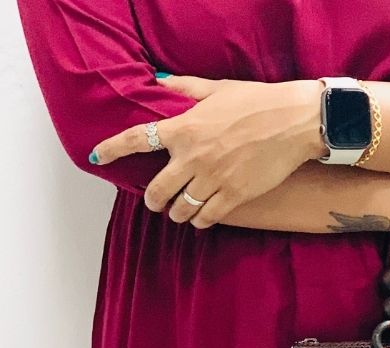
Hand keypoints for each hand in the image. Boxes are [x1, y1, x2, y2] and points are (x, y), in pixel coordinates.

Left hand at [90, 75, 325, 226]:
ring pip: (181, 208)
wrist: (292, 121)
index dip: (112, 149)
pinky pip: (207, 217)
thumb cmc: (257, 102)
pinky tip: (201, 219)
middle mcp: (193, 156)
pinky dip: (200, 221)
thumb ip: (185, 89)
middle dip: (153, 199)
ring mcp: (213, 178)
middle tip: (156, 202)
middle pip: (157, 189)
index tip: (97, 156)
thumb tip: (161, 83)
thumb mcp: (217, 89)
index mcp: (184, 128)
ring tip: (179, 212)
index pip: (138, 139)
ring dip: (177, 213)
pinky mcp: (234, 195)